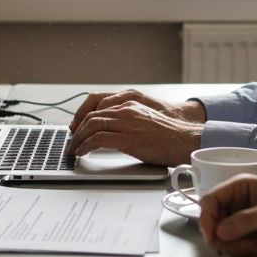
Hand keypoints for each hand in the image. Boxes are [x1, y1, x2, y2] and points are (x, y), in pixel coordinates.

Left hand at [66, 100, 202, 165]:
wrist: (186, 140)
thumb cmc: (170, 136)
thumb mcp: (145, 121)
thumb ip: (128, 122)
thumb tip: (112, 135)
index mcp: (130, 103)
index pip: (98, 104)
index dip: (82, 116)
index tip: (76, 127)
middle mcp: (126, 109)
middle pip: (91, 115)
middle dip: (77, 129)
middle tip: (71, 141)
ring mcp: (127, 122)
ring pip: (91, 125)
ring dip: (78, 139)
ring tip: (73, 149)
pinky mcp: (128, 138)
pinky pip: (98, 139)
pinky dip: (85, 146)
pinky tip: (82, 153)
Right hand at [198, 174, 256, 256]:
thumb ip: (247, 220)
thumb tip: (221, 231)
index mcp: (239, 187)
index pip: (210, 201)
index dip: (207, 219)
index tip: (214, 238)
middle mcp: (235, 203)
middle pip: (213, 223)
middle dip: (226, 239)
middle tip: (248, 246)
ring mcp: (239, 220)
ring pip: (222, 239)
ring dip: (238, 247)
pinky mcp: (245, 235)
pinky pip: (233, 247)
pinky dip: (245, 251)